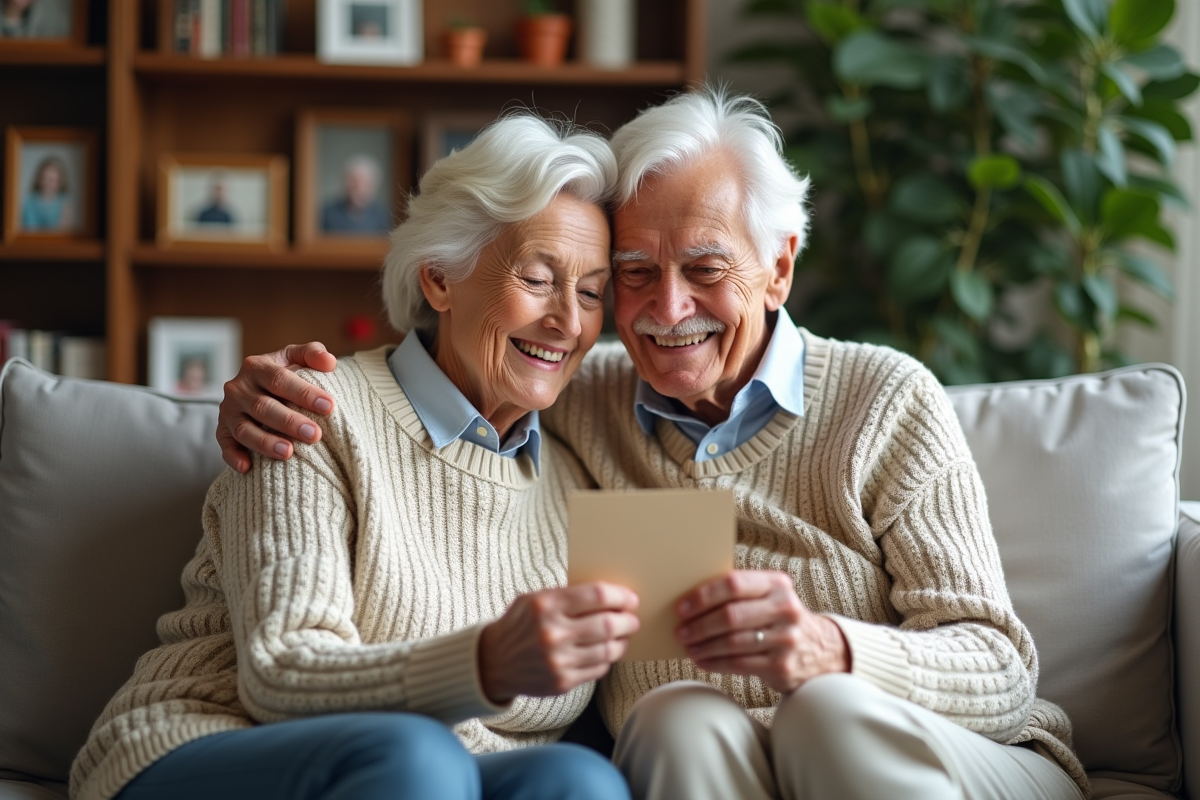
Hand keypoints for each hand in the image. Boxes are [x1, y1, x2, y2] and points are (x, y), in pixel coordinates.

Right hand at [217, 343, 337, 473]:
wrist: (259, 389)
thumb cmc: (286, 374)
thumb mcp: (297, 358)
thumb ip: (313, 354)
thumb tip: (330, 362)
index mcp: (256, 367)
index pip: (279, 379)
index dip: (304, 393)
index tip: (329, 407)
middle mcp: (238, 388)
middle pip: (263, 407)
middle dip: (290, 422)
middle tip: (315, 435)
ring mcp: (228, 412)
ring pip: (244, 429)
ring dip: (265, 442)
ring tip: (289, 453)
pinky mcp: (222, 432)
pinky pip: (225, 446)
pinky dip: (234, 457)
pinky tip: (248, 468)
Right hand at [479, 582, 639, 703]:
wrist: (493, 662)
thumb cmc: (520, 625)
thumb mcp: (535, 599)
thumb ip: (567, 595)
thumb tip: (610, 595)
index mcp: (546, 605)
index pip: (597, 595)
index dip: (621, 596)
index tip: (630, 599)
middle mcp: (553, 633)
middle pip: (608, 624)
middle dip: (628, 621)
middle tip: (632, 619)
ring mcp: (558, 660)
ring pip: (608, 650)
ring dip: (622, 642)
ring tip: (623, 636)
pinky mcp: (562, 682)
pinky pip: (599, 669)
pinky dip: (607, 659)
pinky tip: (606, 652)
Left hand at [676, 570, 848, 693]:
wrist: (819, 649)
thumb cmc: (777, 618)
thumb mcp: (768, 596)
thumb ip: (739, 592)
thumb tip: (689, 598)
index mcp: (777, 584)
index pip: (734, 584)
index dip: (704, 596)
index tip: (682, 607)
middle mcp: (785, 609)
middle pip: (731, 615)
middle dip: (700, 625)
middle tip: (681, 632)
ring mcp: (786, 639)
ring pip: (733, 642)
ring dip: (704, 647)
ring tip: (689, 648)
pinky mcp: (782, 666)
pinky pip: (739, 665)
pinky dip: (715, 663)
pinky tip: (702, 661)